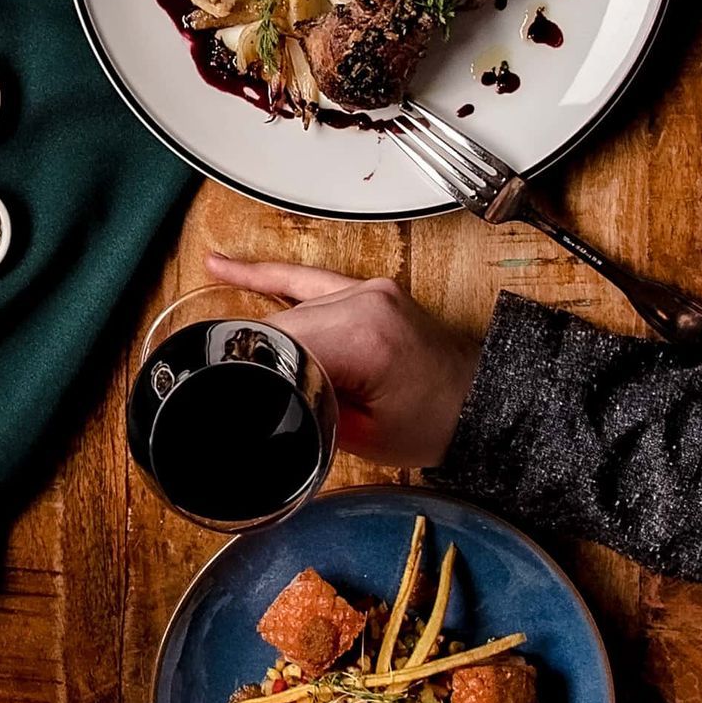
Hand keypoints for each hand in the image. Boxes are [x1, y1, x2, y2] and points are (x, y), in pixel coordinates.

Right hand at [204, 253, 480, 462]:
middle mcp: (364, 302)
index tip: (225, 385)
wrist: (480, 403)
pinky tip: (227, 266)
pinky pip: (307, 279)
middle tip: (235, 387)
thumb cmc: (435, 423)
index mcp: (363, 337)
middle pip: (282, 325)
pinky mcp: (367, 289)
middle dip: (258, 356)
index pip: (280, 344)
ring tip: (221, 336)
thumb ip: (308, 413)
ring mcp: (367, 290)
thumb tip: (265, 404)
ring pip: (291, 307)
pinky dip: (269, 277)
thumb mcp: (362, 437)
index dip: (249, 367)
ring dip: (264, 331)